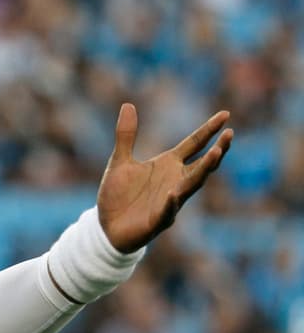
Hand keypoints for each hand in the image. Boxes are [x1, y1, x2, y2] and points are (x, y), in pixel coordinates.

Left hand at [96, 103, 233, 252]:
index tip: (225, 115)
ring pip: (192, 185)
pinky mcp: (158, 220)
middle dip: (216, 152)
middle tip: (228, 136)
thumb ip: (126, 135)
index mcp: (168, 165)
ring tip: (215, 154)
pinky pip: (168, 211)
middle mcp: (175, 181)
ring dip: (203, 171)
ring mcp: (170, 201)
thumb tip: (127, 104)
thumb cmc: (118, 195)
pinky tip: (173, 193)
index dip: (209, 130)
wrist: (105, 227)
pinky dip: (171, 203)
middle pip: (202, 165)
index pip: (194, 144)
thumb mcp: (119, 161)